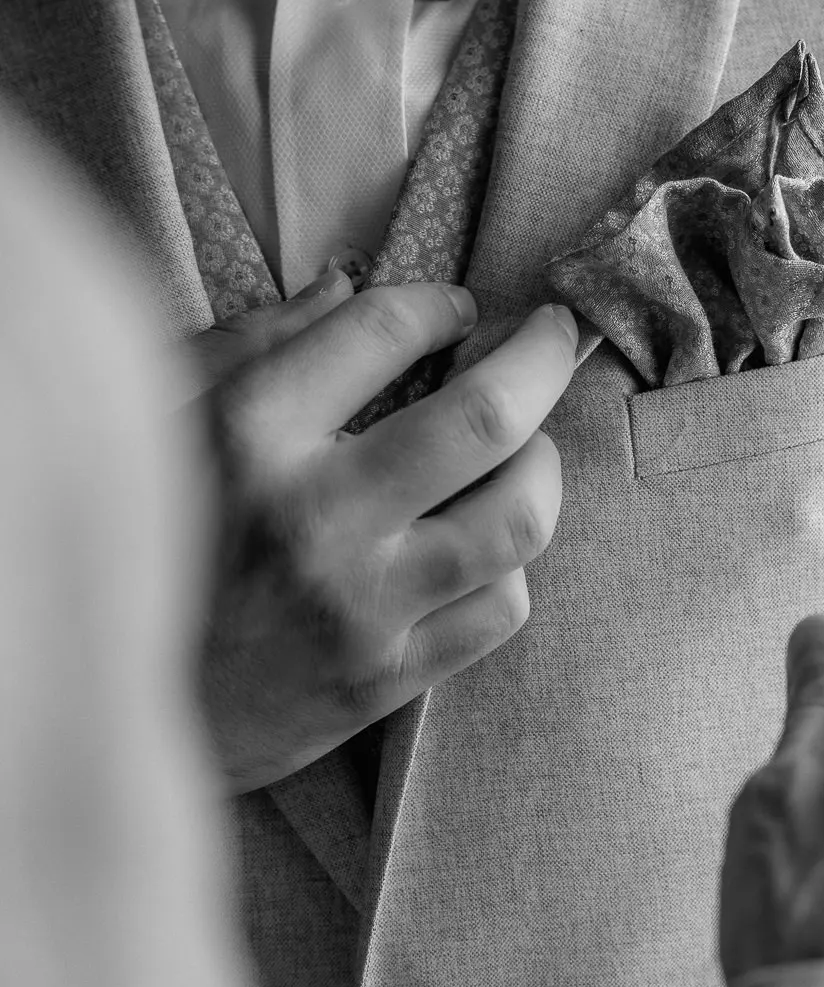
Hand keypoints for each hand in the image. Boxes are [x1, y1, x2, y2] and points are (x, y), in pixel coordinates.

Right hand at [190, 280, 577, 792]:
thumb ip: (255, 344)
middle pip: (486, 416)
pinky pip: (501, 607)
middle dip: (542, 357)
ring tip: (526, 445)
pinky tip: (482, 539)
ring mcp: (359, 605)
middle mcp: (315, 515)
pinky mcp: (384, 678)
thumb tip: (347, 285)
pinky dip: (510, 561)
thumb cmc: (142, 539)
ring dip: (542, 464)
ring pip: (518, 517)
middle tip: (554, 334)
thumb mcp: (163, 419)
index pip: (382, 330)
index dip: (439, 305)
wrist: (107, 701)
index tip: (458, 309)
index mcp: (248, 433)